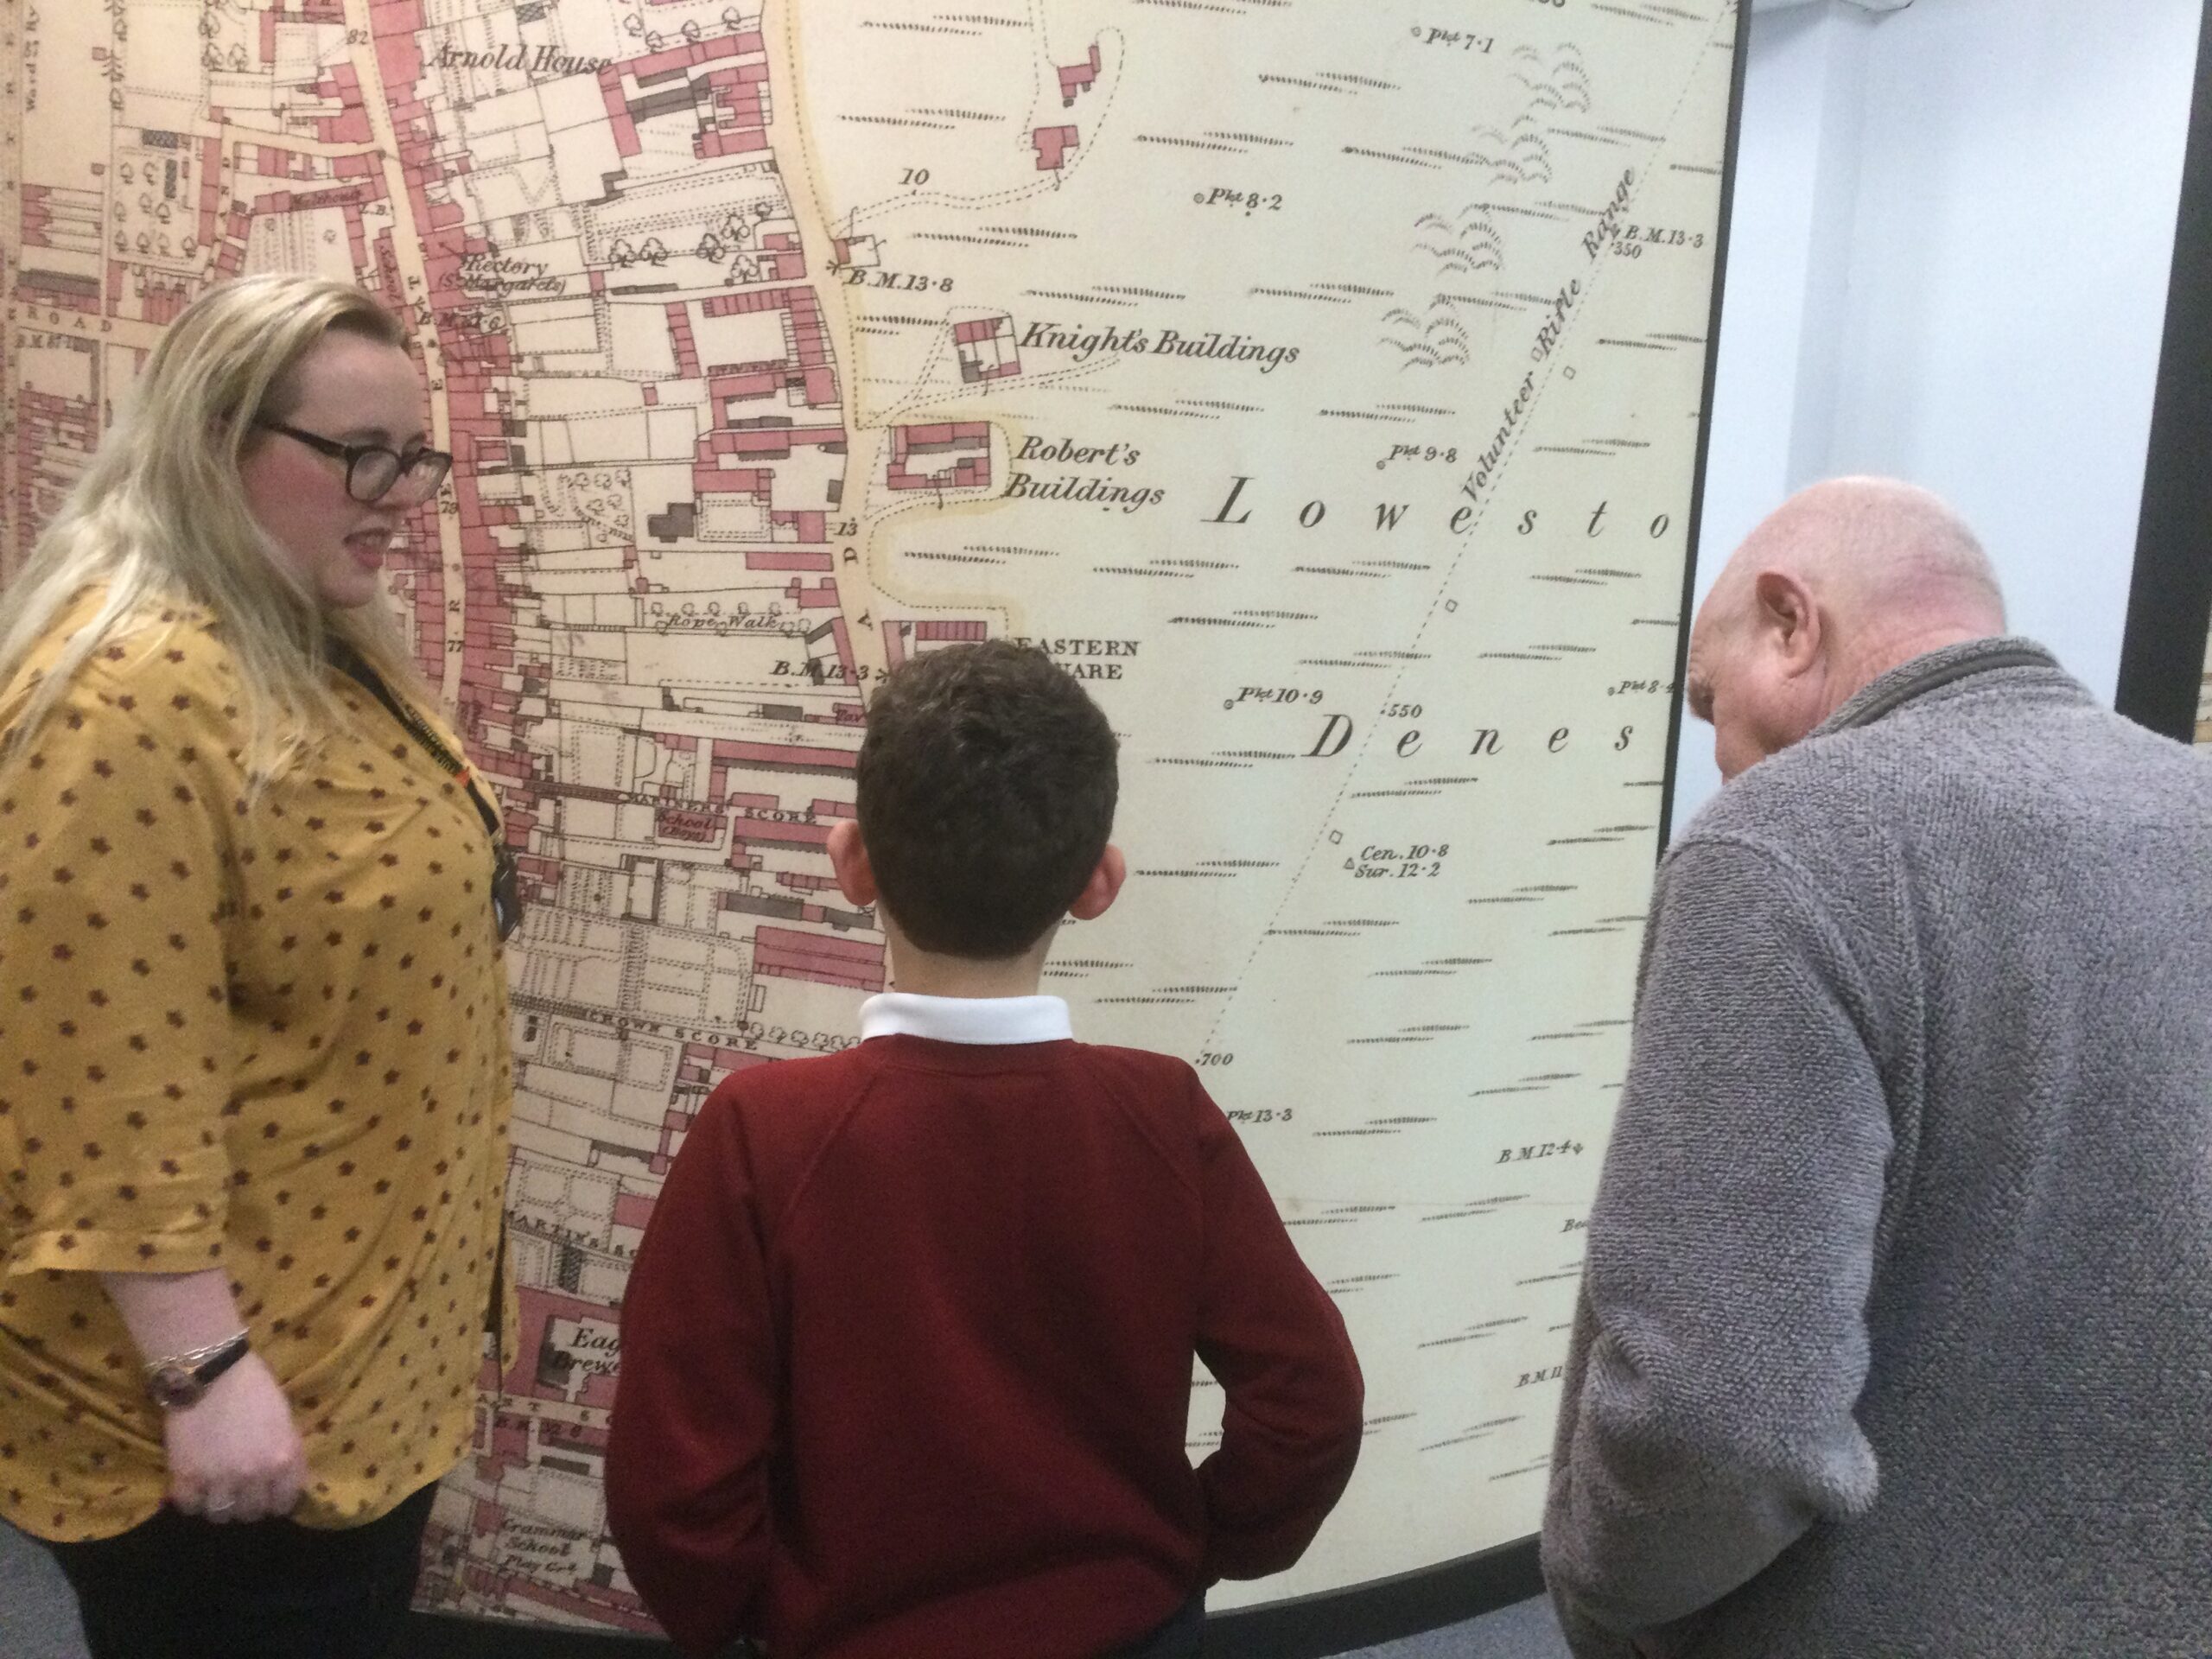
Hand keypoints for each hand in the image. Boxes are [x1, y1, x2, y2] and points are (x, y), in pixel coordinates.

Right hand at [163, 1352, 307, 1523]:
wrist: (212, 1370)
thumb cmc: (254, 1386)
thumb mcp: (285, 1419)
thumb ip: (286, 1452)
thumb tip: (286, 1478)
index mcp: (283, 1459)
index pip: (284, 1502)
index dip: (275, 1501)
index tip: (267, 1495)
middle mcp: (254, 1475)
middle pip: (251, 1512)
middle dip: (247, 1504)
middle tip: (239, 1492)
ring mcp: (219, 1479)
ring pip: (220, 1515)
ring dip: (218, 1505)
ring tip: (214, 1491)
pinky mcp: (186, 1477)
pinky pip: (189, 1507)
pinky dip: (191, 1500)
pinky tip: (193, 1487)